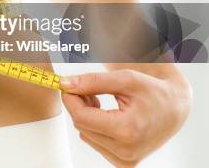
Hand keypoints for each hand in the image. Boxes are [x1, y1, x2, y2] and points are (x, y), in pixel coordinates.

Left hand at [60, 69, 191, 166]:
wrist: (173, 108)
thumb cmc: (152, 91)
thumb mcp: (125, 79)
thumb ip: (92, 81)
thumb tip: (65, 84)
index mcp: (127, 131)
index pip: (81, 116)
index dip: (70, 98)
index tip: (68, 84)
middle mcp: (126, 151)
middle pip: (81, 124)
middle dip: (79, 104)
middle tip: (90, 89)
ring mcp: (125, 160)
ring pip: (85, 133)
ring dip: (86, 115)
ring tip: (101, 103)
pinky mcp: (123, 162)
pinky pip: (94, 141)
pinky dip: (94, 127)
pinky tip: (106, 116)